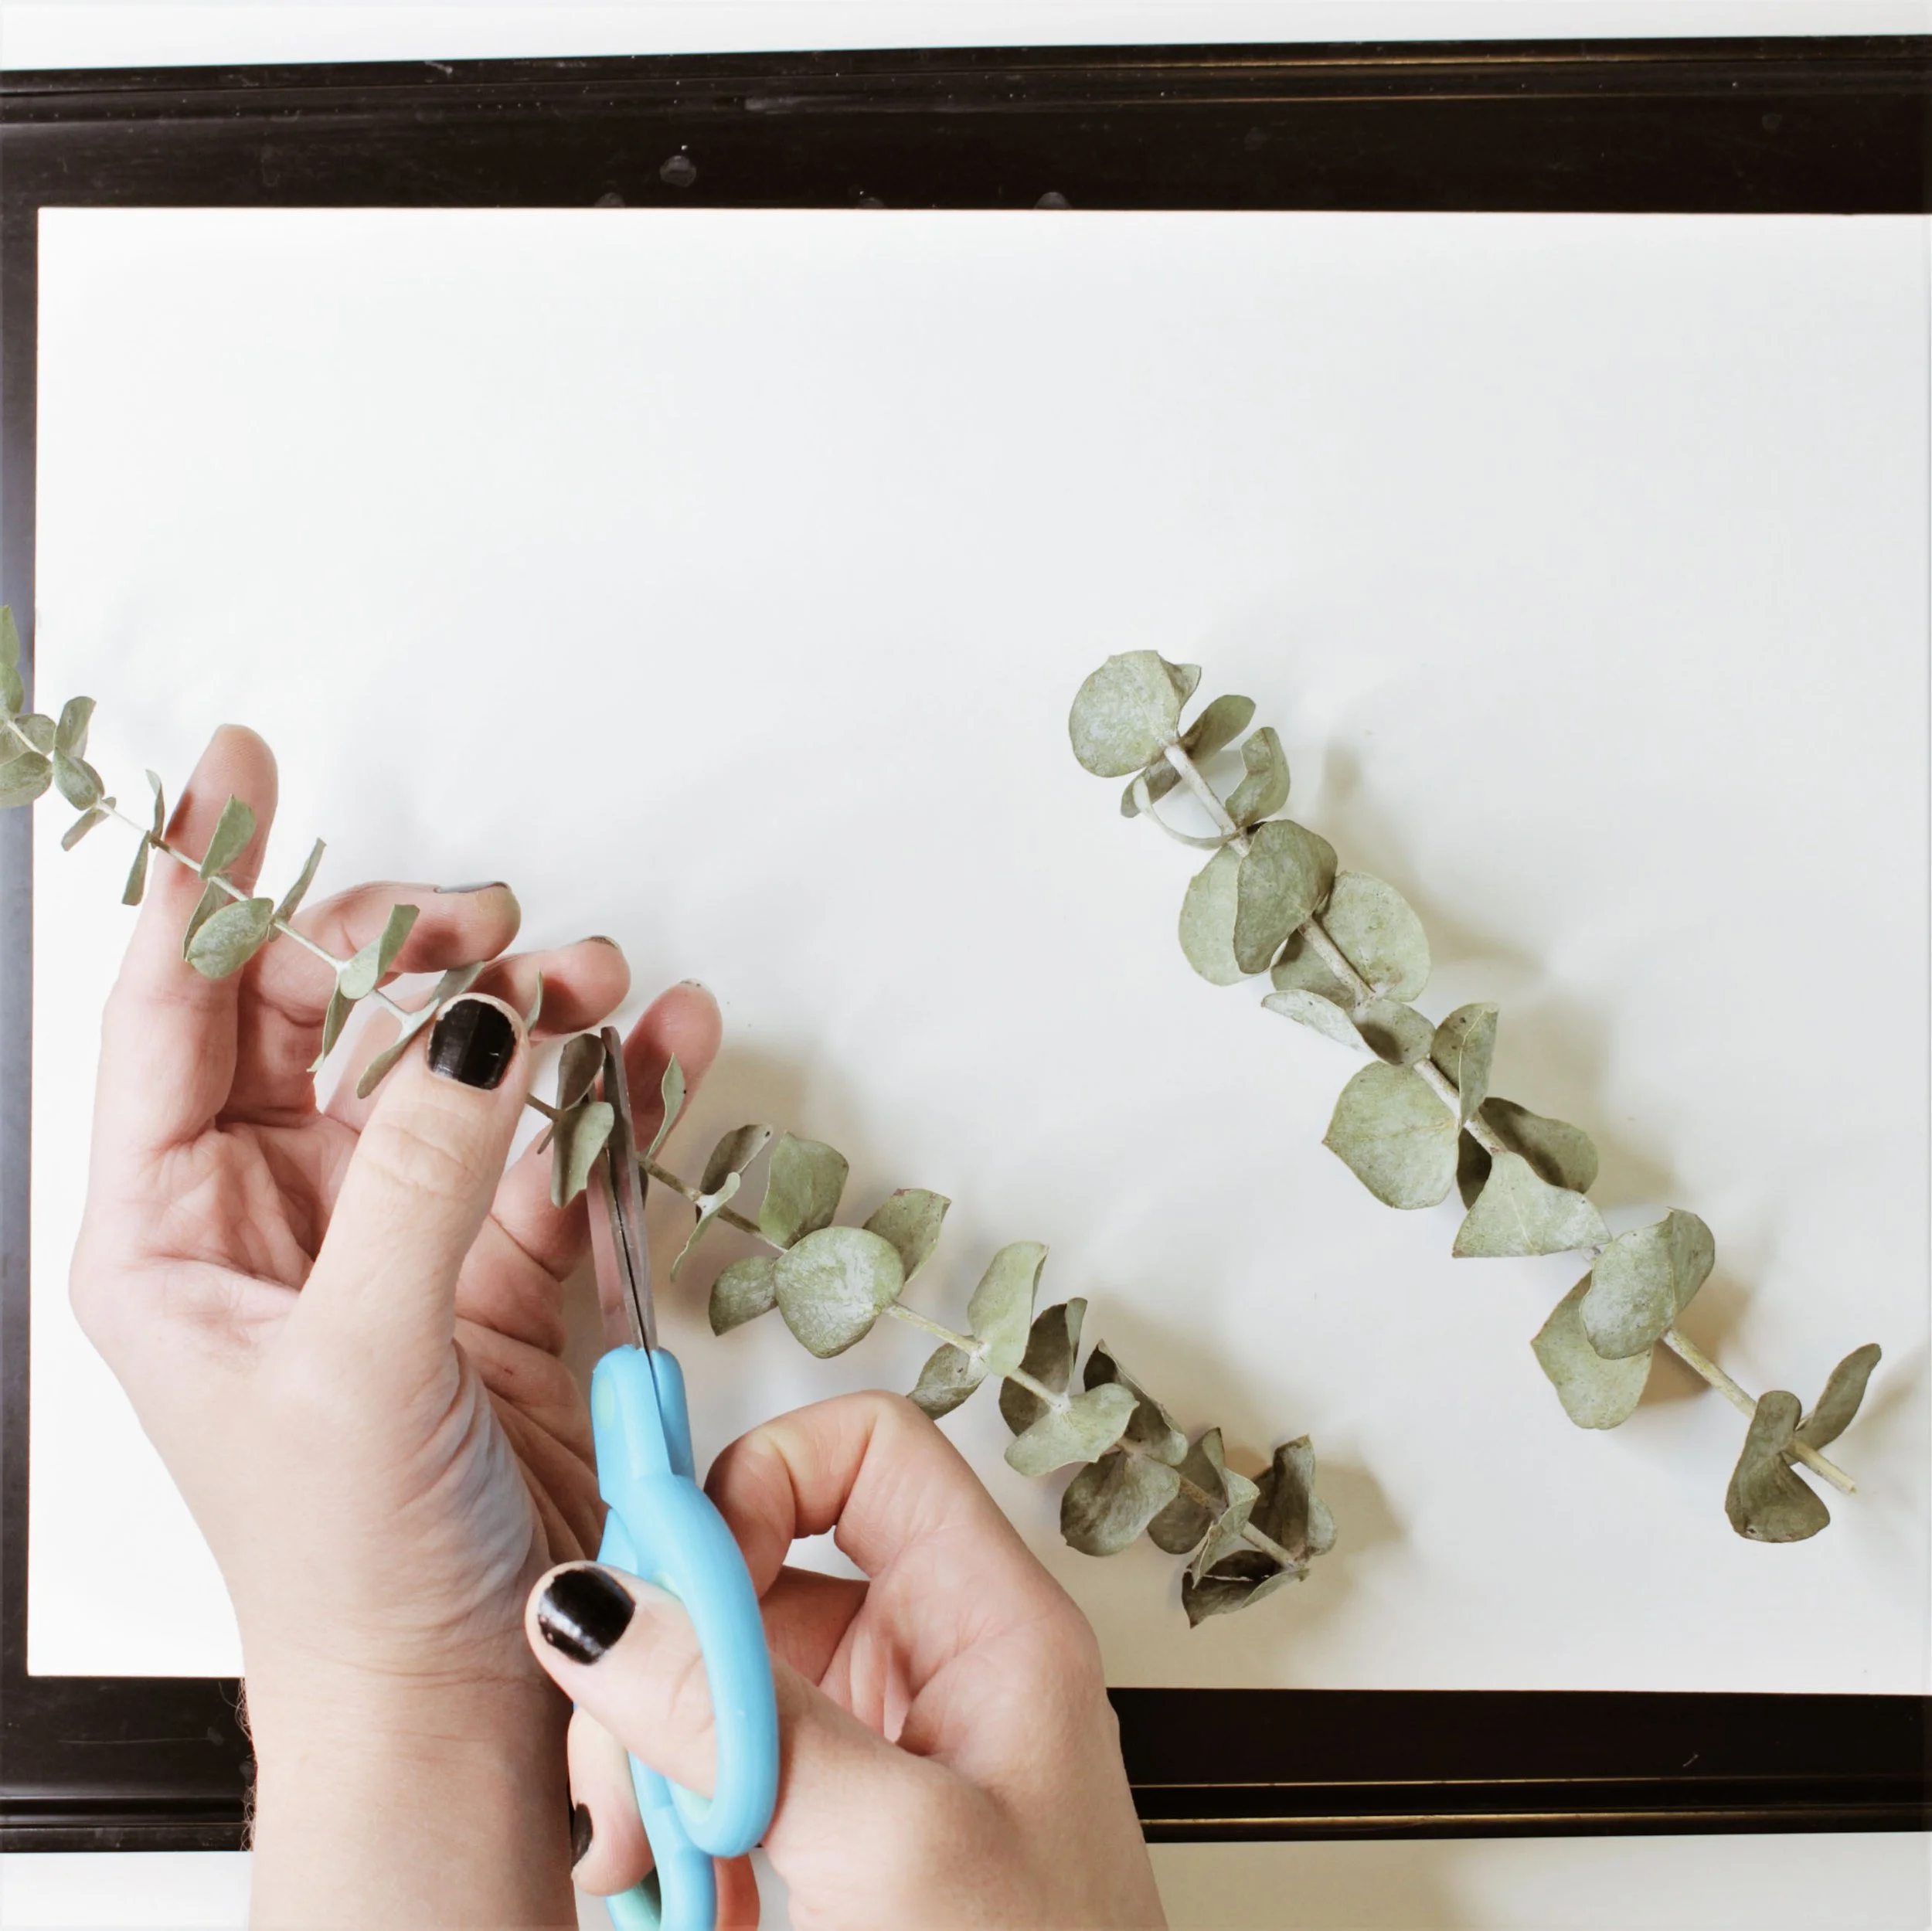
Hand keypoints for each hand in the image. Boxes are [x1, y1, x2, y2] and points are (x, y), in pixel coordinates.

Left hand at [70, 724, 720, 1924]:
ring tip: (590, 987)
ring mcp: (411, 1224)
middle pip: (335, 1007)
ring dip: (530, 1003)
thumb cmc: (351, 1567)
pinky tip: (666, 1038)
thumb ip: (417, 1177)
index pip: (173, 1009)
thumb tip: (469, 1023)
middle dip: (408, 947)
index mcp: (180, 1228)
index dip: (205, 879)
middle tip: (484, 931)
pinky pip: (568, 1127)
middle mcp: (289, 1210)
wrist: (478, 1688)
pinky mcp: (517, 1254)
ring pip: (462, 1054)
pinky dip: (623, 1076)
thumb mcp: (357, 1364)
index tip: (237, 765)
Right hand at [527, 1393, 1167, 1929]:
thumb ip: (746, 1721)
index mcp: (988, 1627)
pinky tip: (665, 1906)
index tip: (669, 1586)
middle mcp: (926, 1674)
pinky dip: (662, 1837)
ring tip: (642, 1869)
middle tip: (628, 1769)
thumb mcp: (896, 1851)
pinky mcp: (815, 1845)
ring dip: (648, 1764)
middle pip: (757, 1572)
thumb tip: (605, 1606)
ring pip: (712, 1684)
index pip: (864, 1455)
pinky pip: (704, 1785)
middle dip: (671, 1658)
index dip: (757, 1485)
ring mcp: (866, 1763)